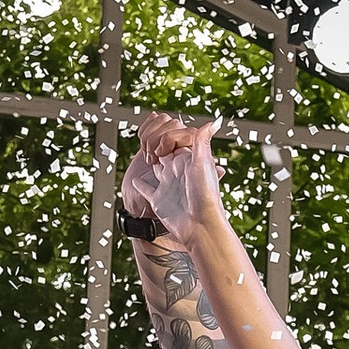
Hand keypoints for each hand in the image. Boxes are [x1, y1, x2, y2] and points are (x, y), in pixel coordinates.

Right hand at [125, 115, 218, 231]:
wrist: (200, 226)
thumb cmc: (205, 195)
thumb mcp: (203, 162)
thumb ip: (202, 141)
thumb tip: (212, 122)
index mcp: (187, 160)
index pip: (174, 139)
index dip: (165, 137)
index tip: (161, 147)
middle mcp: (177, 171)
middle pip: (164, 151)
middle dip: (156, 144)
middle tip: (151, 150)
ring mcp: (167, 186)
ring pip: (156, 169)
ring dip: (150, 161)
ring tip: (145, 155)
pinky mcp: (158, 201)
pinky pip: (146, 190)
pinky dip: (140, 185)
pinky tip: (135, 180)